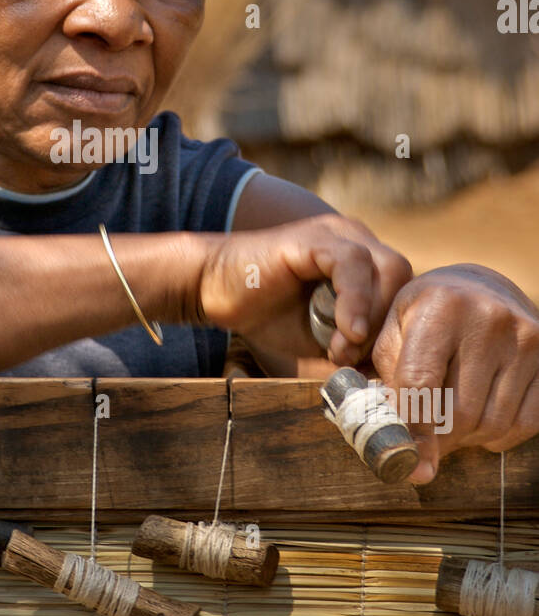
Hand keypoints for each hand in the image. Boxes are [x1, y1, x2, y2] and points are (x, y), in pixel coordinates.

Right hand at [199, 214, 411, 361]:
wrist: (213, 291)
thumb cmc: (265, 315)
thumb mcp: (320, 342)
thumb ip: (354, 352)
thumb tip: (388, 381)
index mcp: (363, 263)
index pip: (403, 290)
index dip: (395, 329)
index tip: (373, 365)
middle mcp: (357, 241)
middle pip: (404, 278)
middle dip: (388, 324)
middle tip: (357, 357)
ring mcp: (337, 234)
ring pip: (387, 268)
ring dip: (373, 316)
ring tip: (343, 347)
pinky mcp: (315, 238)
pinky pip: (352, 263)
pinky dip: (356, 300)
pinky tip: (344, 331)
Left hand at [371, 264, 538, 483]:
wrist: (479, 288)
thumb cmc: (425, 316)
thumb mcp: (395, 331)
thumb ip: (387, 378)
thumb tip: (391, 437)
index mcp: (441, 307)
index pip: (421, 383)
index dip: (413, 431)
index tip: (409, 465)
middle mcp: (488, 319)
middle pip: (460, 412)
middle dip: (439, 439)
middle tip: (426, 444)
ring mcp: (525, 339)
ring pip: (493, 423)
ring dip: (468, 439)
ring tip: (451, 423)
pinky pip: (526, 423)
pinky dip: (499, 436)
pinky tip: (481, 419)